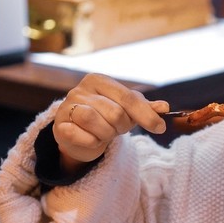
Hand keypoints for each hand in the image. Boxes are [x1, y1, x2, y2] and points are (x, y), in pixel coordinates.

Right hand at [52, 73, 169, 166]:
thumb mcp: (127, 110)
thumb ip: (145, 107)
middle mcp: (80, 89)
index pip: (128, 97)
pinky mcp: (58, 126)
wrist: (78, 135)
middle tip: (117, 129)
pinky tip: (91, 139)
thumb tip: (165, 107)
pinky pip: (82, 136)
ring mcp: (67, 107)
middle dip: (122, 126)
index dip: (146, 115)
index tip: (160, 128)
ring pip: (96, 122)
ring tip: (104, 133)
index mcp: (98, 80)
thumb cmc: (105, 118)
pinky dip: (92, 142)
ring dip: (107, 134)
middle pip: (115, 113)